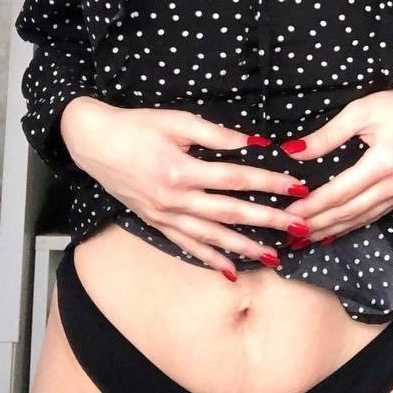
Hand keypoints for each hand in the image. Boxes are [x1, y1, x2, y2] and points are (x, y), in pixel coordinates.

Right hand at [60, 98, 311, 279]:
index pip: (236, 178)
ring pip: (212, 236)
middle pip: (230, 212)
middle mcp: (174, 199)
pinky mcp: (156, 223)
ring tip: (275, 257)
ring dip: (245, 247)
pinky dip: (209, 259)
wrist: (93, 142)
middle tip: (300, 227)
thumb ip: (216, 134)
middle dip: (268, 221)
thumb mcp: (177, 121)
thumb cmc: (136, 126)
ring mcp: (164, 215)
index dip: (268, 182)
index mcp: (181, 170)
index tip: (296, 187)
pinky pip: (187, 246)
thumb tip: (253, 143)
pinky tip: (230, 271)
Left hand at [281, 67, 392, 242]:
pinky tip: (340, 228)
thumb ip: (328, 135)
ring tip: (309, 237)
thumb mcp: (361, 111)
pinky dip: (356, 223)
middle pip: (350, 211)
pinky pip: (378, 213)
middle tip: (292, 233)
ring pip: (364, 217)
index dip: (313, 206)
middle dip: (319, 224)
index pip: (340, 192)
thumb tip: (295, 152)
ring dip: (335, 229)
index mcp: (384, 163)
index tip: (289, 214)